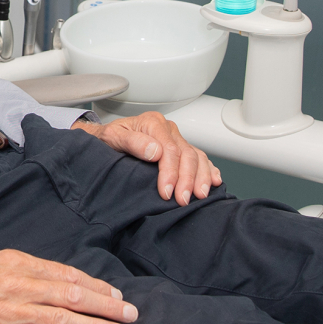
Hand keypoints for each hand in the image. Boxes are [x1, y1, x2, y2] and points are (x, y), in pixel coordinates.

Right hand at [0, 251, 136, 323]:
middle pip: (74, 295)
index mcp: (18, 263)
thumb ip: (21, 268)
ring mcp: (11, 312)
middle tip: (131, 313)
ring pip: (64, 320)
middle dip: (107, 305)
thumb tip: (50, 276)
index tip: (114, 293)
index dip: (96, 285)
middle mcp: (19, 285)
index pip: (67, 275)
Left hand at [77, 111, 222, 203]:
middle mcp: (169, 129)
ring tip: (200, 195)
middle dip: (187, 179)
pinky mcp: (181, 148)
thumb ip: (133, 142)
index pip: (169, 149)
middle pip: (186, 154)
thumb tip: (155, 151)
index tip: (166, 192)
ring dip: (201, 177)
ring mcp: (177, 138)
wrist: (107, 137)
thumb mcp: (113, 137)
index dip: (170, 172)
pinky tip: (215, 181)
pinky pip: (200, 157)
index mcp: (153, 123)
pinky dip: (209, 170)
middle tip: (183, 200)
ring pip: (197, 156)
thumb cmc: (110, 138)